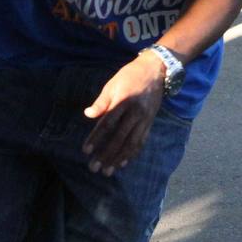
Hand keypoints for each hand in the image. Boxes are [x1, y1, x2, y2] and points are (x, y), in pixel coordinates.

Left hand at [82, 53, 165, 174]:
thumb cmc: (130, 75)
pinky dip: (132, 154)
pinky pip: (141, 141)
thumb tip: (88, 115)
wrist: (156, 70)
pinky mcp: (150, 122)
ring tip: (107, 171)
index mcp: (123, 101)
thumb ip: (101, 102)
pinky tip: (122, 163)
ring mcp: (145, 119)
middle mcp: (135, 112)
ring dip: (118, 159)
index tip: (86, 151)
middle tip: (94, 167)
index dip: (96, 138)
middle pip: (119, 137)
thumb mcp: (113, 84)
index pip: (107, 123)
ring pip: (131, 143)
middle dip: (106, 154)